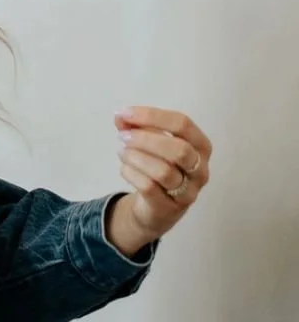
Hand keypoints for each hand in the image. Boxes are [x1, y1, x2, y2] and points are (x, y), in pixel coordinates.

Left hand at [106, 106, 211, 256]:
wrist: (156, 208)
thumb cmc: (158, 166)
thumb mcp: (149, 143)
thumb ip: (135, 127)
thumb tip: (120, 115)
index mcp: (201, 146)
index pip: (183, 124)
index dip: (152, 116)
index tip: (125, 112)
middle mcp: (200, 170)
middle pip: (179, 149)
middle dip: (146, 139)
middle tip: (123, 136)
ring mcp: (188, 192)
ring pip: (164, 171)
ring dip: (136, 157)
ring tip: (122, 152)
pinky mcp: (169, 208)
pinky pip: (149, 187)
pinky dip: (132, 173)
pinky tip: (124, 168)